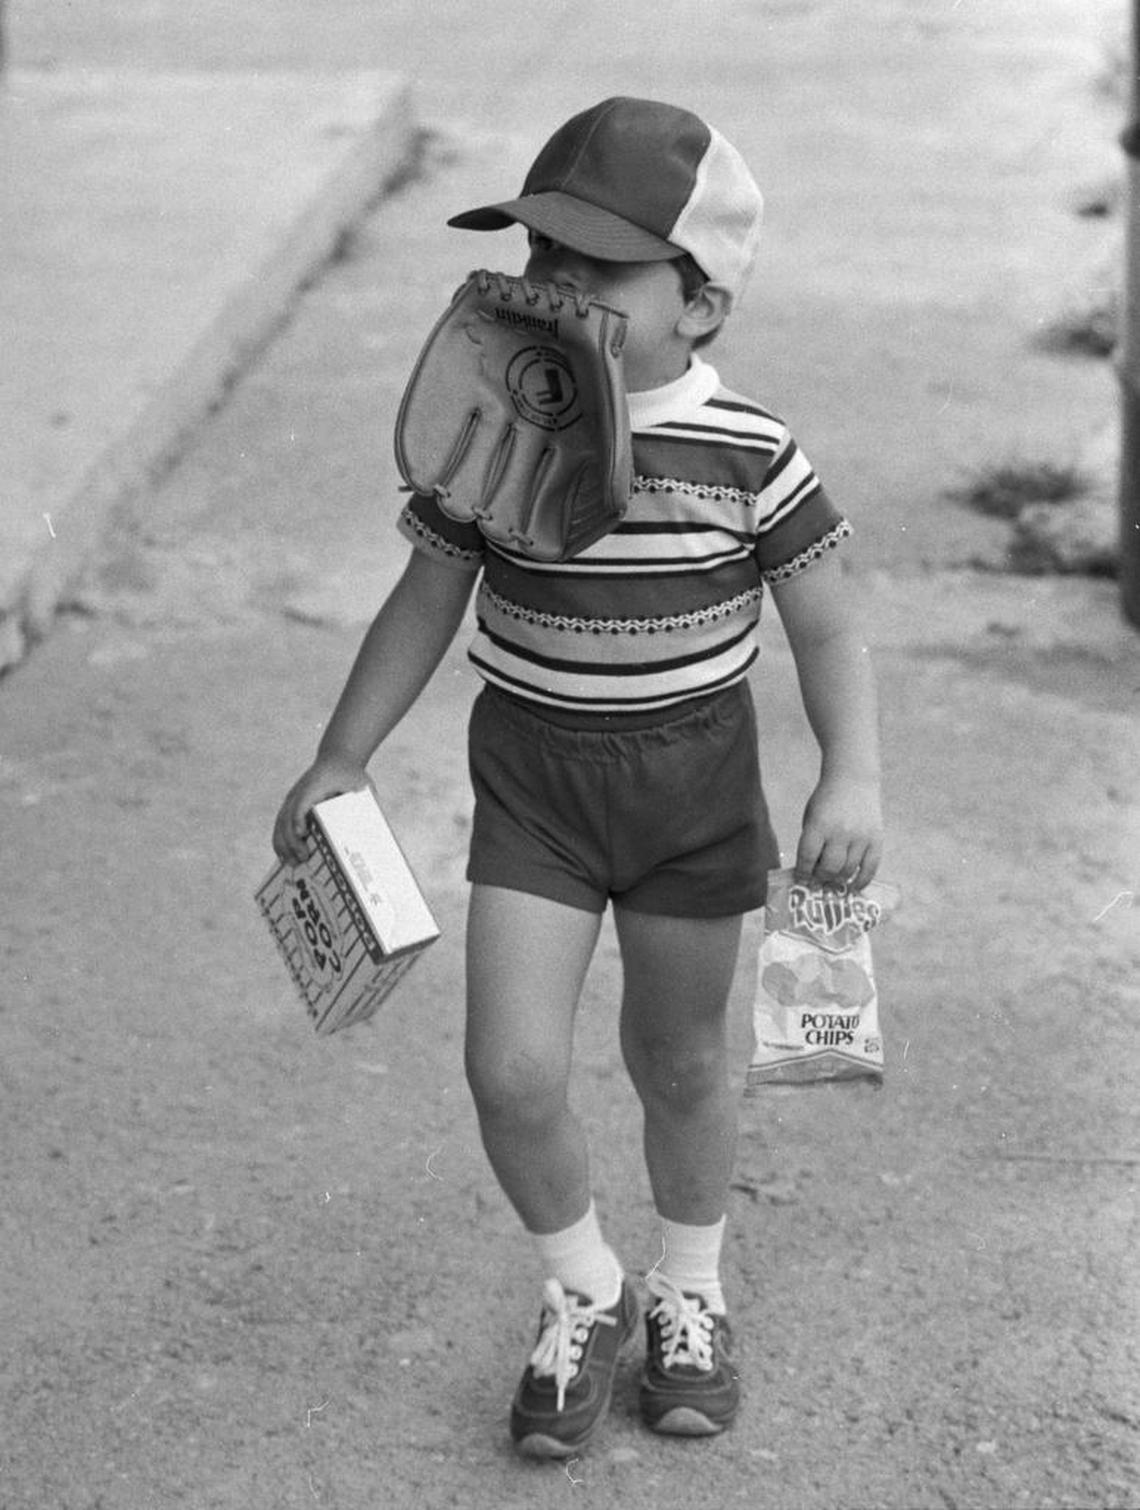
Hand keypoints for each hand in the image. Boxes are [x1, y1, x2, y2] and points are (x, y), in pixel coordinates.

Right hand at [271, 755, 371, 865]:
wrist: (336, 760)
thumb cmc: (351, 775)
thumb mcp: (362, 786)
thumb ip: (364, 805)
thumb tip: (369, 831)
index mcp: (317, 783)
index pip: (302, 802)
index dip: (299, 818)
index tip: (303, 834)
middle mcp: (300, 791)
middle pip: (288, 816)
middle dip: (292, 839)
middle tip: (303, 857)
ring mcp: (293, 798)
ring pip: (281, 822)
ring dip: (284, 844)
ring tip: (292, 862)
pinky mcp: (291, 806)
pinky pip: (281, 825)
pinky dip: (281, 841)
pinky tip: (285, 856)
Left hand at [794, 775, 882, 890]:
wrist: (853, 779)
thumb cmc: (826, 800)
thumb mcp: (811, 816)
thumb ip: (811, 842)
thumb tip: (810, 872)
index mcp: (819, 824)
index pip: (808, 857)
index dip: (803, 872)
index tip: (801, 880)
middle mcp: (841, 832)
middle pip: (829, 868)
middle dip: (820, 878)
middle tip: (817, 881)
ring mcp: (861, 837)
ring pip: (848, 870)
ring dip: (838, 879)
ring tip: (832, 881)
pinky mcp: (876, 839)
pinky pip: (870, 868)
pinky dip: (861, 881)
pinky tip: (853, 887)